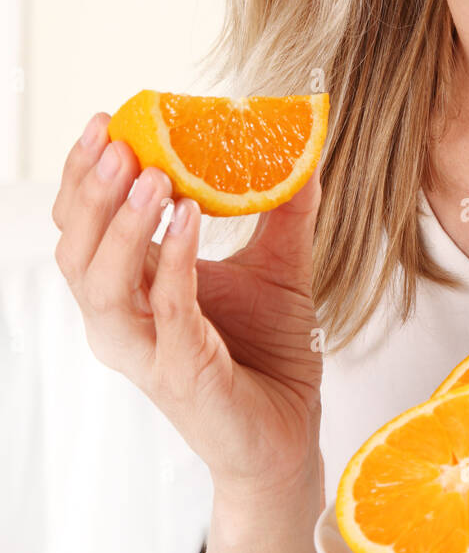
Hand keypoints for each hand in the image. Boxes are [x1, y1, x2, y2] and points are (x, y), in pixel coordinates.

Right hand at [52, 112, 325, 495]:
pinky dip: (174, 263)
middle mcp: (125, 320)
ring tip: (152, 175)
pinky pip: (167, 312)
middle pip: (77, 251)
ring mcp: (147, 350)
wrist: (291, 431)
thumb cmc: (270, 352)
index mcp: (133, 288)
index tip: (104, 120)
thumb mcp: (279, 264)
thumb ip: (287, 207)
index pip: (83, 226)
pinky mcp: (181, 375)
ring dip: (123, 225)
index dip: (85, 175)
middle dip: (92, 192)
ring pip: (103, 285)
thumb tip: (308, 145)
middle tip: (119, 141)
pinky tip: (188, 219)